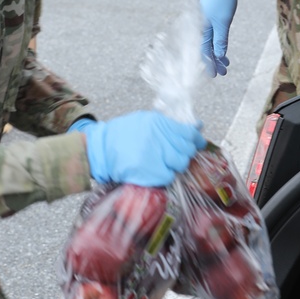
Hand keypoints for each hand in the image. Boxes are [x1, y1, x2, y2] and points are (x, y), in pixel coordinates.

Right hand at [72, 112, 205, 186]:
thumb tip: (196, 127)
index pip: (188, 133)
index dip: (196, 139)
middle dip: (185, 154)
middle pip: (186, 151)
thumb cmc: (122, 135)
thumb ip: (168, 125)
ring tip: (164, 163)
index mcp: (159, 124)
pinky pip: (168, 177)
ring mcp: (155, 157)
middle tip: (178, 154)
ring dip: (175, 165)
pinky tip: (156, 171)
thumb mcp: (145, 121)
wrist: (100, 149)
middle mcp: (159, 139)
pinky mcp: (149, 173)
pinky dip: (164, 176)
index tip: (198, 142)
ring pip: (179, 165)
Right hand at [199, 0, 237, 76]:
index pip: (204, 52)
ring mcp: (206, 22)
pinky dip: (218, 43)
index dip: (210, 64)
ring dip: (218, 53)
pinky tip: (223, 48)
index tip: (215, 75)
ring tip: (226, 62)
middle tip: (224, 72)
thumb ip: (220, 39)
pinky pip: (213, 35)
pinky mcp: (211, 18)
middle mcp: (202, 27)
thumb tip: (219, 56)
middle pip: (207, 49)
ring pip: (210, 42)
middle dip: (215, 61)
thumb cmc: (221, 0)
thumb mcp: (223, 22)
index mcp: (202, 29)